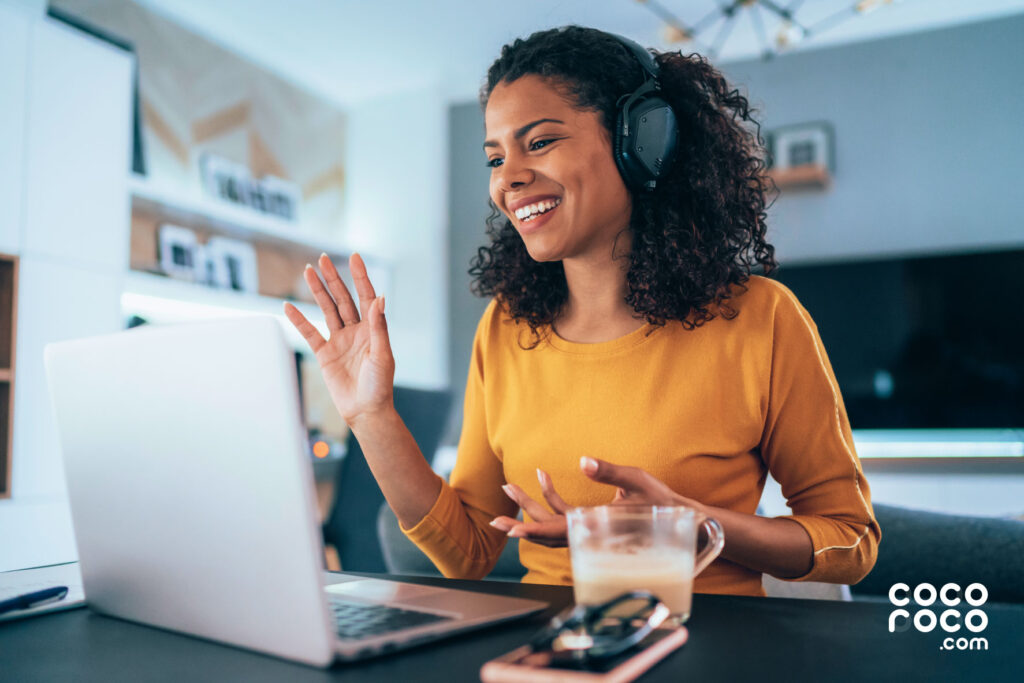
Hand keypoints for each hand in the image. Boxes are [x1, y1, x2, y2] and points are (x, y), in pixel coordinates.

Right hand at [283, 253, 393, 424]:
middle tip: (323, 258)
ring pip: (326, 310)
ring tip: (307, 271)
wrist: (365, 411)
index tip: (354, 257)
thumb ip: (379, 326)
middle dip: (333, 278)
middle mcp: (356, 331)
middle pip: (343, 298)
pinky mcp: (325, 354)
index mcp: (372, 329)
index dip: (360, 277)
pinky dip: (299, 320)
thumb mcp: (382, 355)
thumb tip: (380, 298)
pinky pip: (310, 333)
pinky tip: (288, 306)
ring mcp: (339, 341)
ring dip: (317, 291)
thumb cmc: (380, 386)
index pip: (366, 297)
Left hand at [489, 457, 702, 546]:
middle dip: (519, 522)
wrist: (679, 518)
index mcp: (596, 526)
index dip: (533, 531)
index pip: (558, 532)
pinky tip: (543, 475)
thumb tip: (583, 461)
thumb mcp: (636, 480)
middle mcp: (588, 532)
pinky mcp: (591, 521)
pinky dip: (550, 497)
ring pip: (551, 523)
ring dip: (530, 506)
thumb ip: (609, 471)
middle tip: (494, 518)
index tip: (511, 531)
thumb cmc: (660, 501)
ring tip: (509, 486)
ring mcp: (588, 528)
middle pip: (546, 531)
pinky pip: (564, 514)